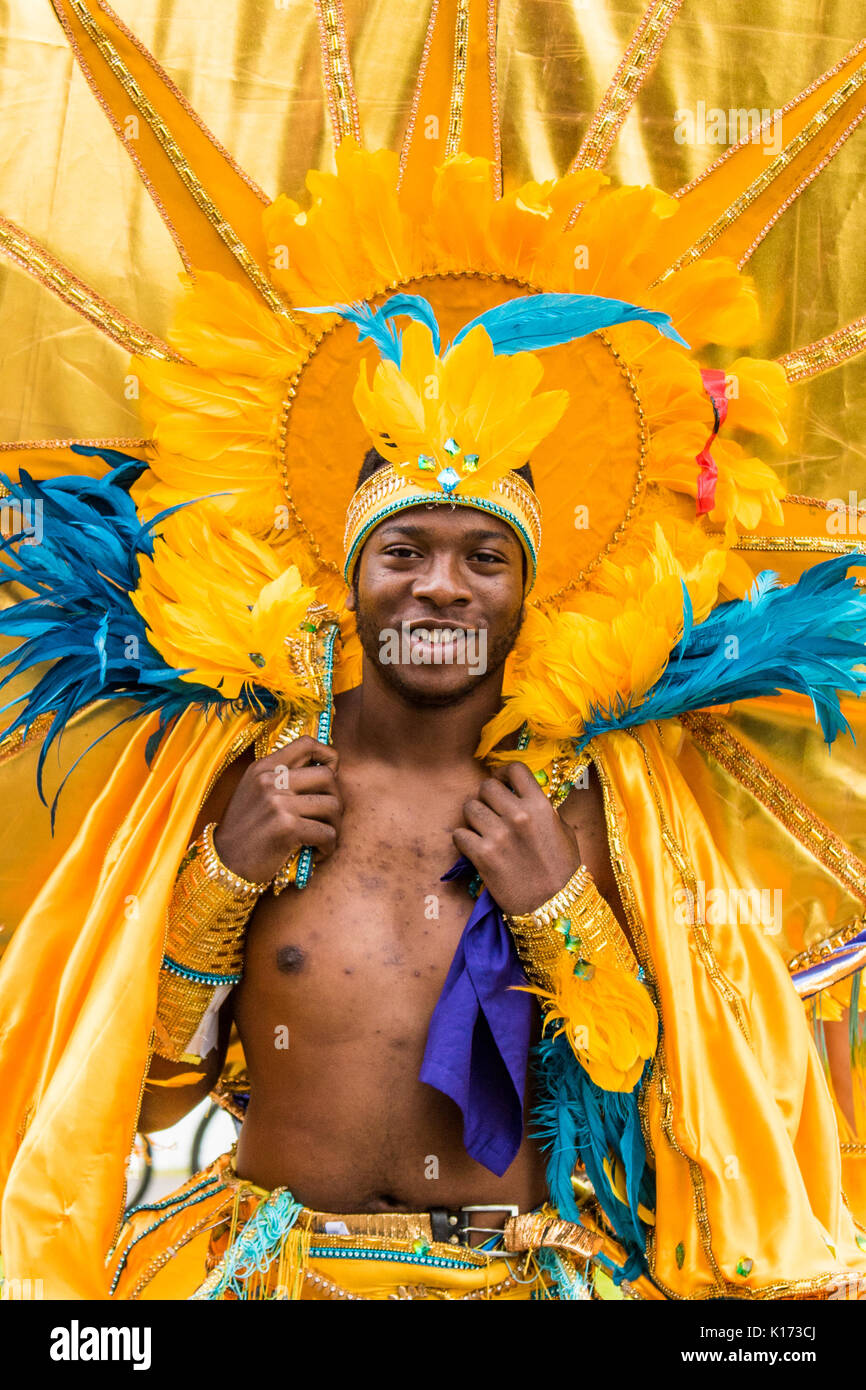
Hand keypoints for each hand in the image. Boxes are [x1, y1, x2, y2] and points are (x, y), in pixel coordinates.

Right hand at [212, 736, 342, 883]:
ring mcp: (278, 803)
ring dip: (334, 825)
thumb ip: (280, 778)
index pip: (306, 744)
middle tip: (328, 817)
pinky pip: (327, 833)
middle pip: (328, 776)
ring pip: (332, 805)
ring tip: (324, 836)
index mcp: (262, 767)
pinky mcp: (287, 828)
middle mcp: (270, 780)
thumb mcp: (254, 791)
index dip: (328, 756)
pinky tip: (317, 852)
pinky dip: (328, 846)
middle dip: (336, 798)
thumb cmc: (244, 830)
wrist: (224, 863)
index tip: (331, 775)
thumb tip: (326, 770)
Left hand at [452, 762, 580, 915]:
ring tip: (482, 830)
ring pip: (469, 808)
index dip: (504, 774)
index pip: (515, 769)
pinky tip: (475, 848)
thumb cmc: (562, 871)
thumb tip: (524, 797)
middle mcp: (519, 816)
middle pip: (486, 786)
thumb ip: (543, 810)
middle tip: (490, 811)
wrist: (554, 907)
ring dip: (473, 818)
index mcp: (541, 806)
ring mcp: (499, 836)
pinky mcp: (483, 856)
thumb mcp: (564, 832)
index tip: (502, 783)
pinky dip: (463, 840)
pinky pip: (459, 834)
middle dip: (485, 797)